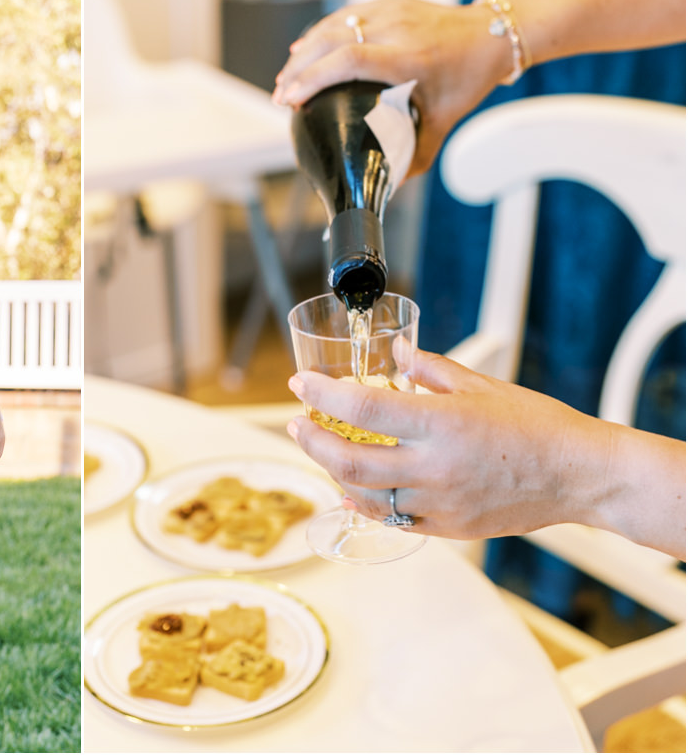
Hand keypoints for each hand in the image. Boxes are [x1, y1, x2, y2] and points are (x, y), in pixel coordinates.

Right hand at [271, 0, 512, 177]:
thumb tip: (389, 188)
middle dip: (298, 68)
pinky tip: (305, 50)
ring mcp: (393, 11)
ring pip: (334, 24)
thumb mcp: (443, 121)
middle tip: (280, 95)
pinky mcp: (391, 3)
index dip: (313, 78)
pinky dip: (320, 34)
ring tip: (286, 77)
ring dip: (304, 50)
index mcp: (409, 58)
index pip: (348, 60)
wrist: (495, 34)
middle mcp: (398, 29)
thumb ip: (415, 155)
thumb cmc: (469, 77)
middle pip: (331, 39)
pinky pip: (345, 15)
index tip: (290, 99)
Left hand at [284, 347, 600, 540]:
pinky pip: (390, 519)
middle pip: (347, 460)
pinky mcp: (447, 527)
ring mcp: (438, 502)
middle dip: (311, 440)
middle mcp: (433, 466)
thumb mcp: (480, 384)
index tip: (300, 384)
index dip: (321, 394)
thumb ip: (428, 368)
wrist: (580, 475)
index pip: (360, 406)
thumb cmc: (537, 426)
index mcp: (440, 422)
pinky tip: (350, 489)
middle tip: (298, 424)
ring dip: (332, 471)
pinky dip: (363, 503)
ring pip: (361, 494)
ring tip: (322, 450)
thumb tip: (395, 350)